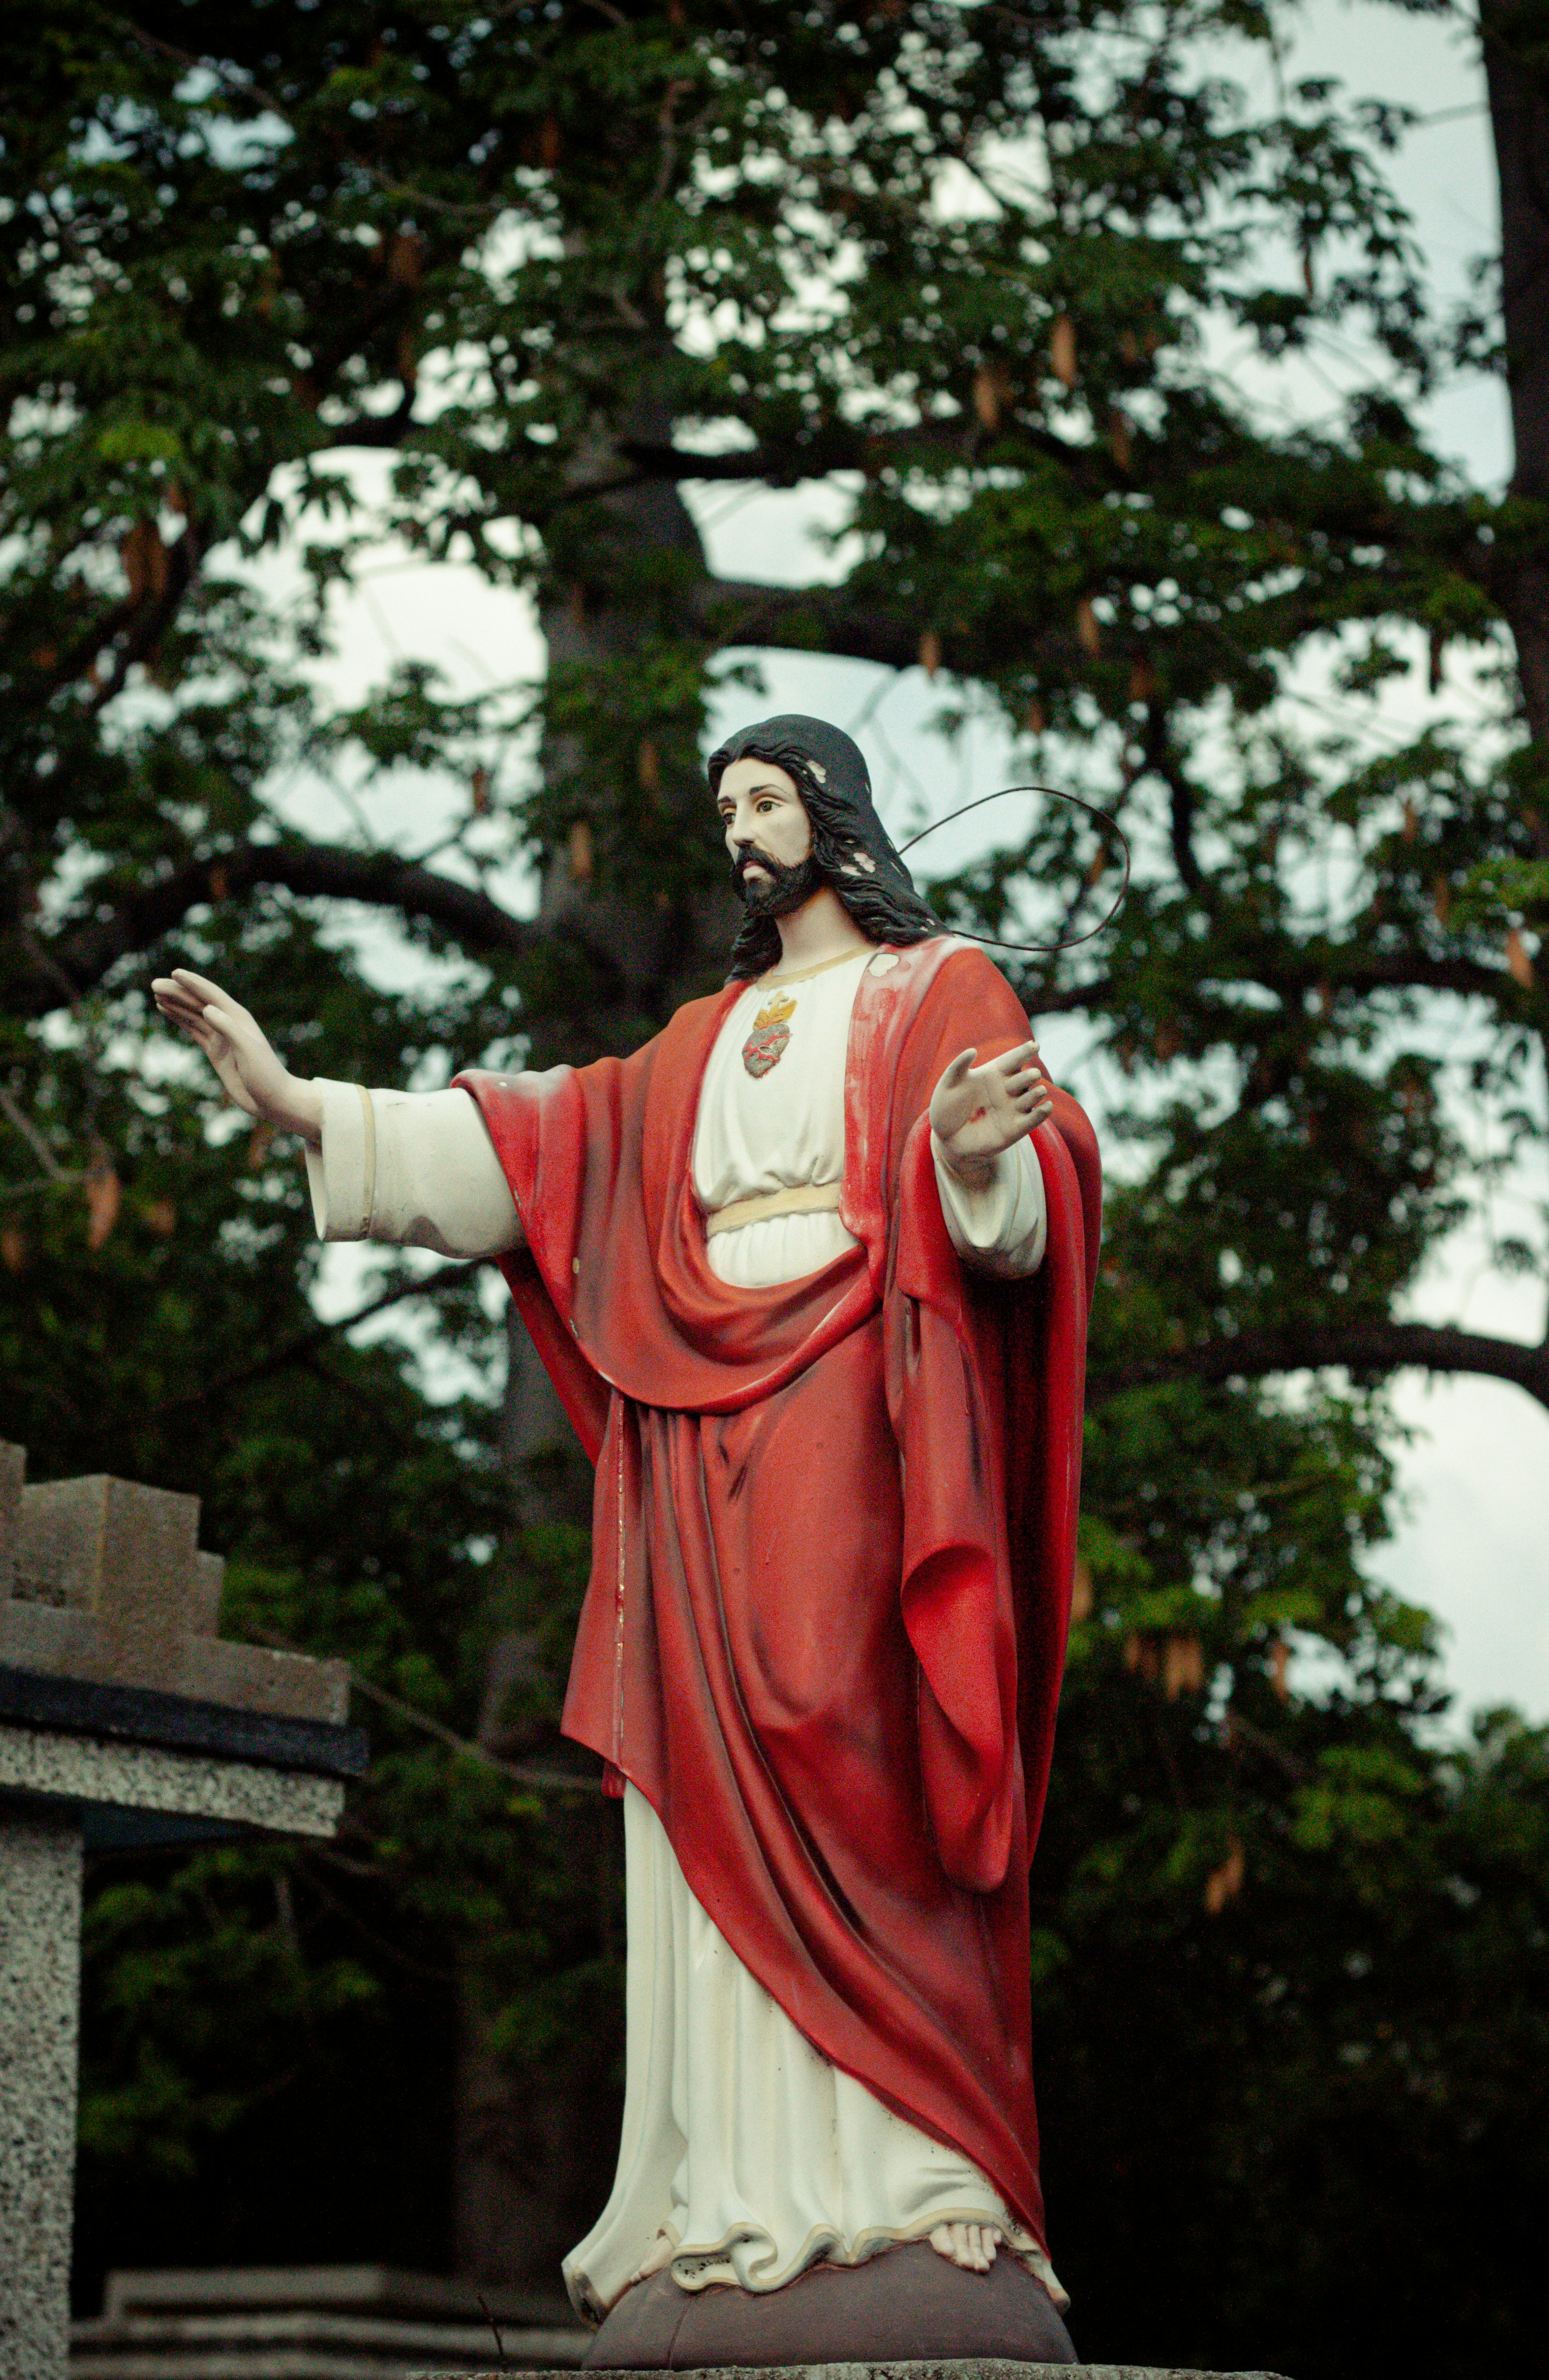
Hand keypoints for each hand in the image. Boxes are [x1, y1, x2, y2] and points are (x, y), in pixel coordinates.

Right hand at [150, 969, 322, 1142]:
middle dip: (178, 992)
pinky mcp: (216, 1051)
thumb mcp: (248, 1051)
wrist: (274, 1100)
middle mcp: (229, 1023)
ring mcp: (221, 1037)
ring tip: (156, 993)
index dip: (193, 984)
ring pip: (194, 1014)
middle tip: (154, 985)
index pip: (212, 995)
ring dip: (176, 1003)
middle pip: (199, 1002)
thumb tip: (207, 1009)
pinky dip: (180, 1019)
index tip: (175, 973)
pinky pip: (194, 1029)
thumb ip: (229, 1029)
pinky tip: (167, 1010)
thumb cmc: (266, 1076)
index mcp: (238, 1019)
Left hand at [930, 1038, 1051, 1187]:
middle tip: (1032, 1074)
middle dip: (1029, 1076)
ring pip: (1031, 1098)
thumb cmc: (946, 1107)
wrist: (946, 1138)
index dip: (1024, 1052)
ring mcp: (1012, 1109)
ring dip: (1036, 1094)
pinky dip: (1041, 1114)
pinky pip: (1031, 1120)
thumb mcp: (948, 1085)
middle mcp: (1007, 1089)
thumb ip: (958, 1067)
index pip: (1012, 1060)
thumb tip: (972, 1051)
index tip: (1034, 1046)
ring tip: (1038, 1091)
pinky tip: (1046, 1107)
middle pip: (1023, 1079)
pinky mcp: (1014, 1129)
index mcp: (993, 1074)